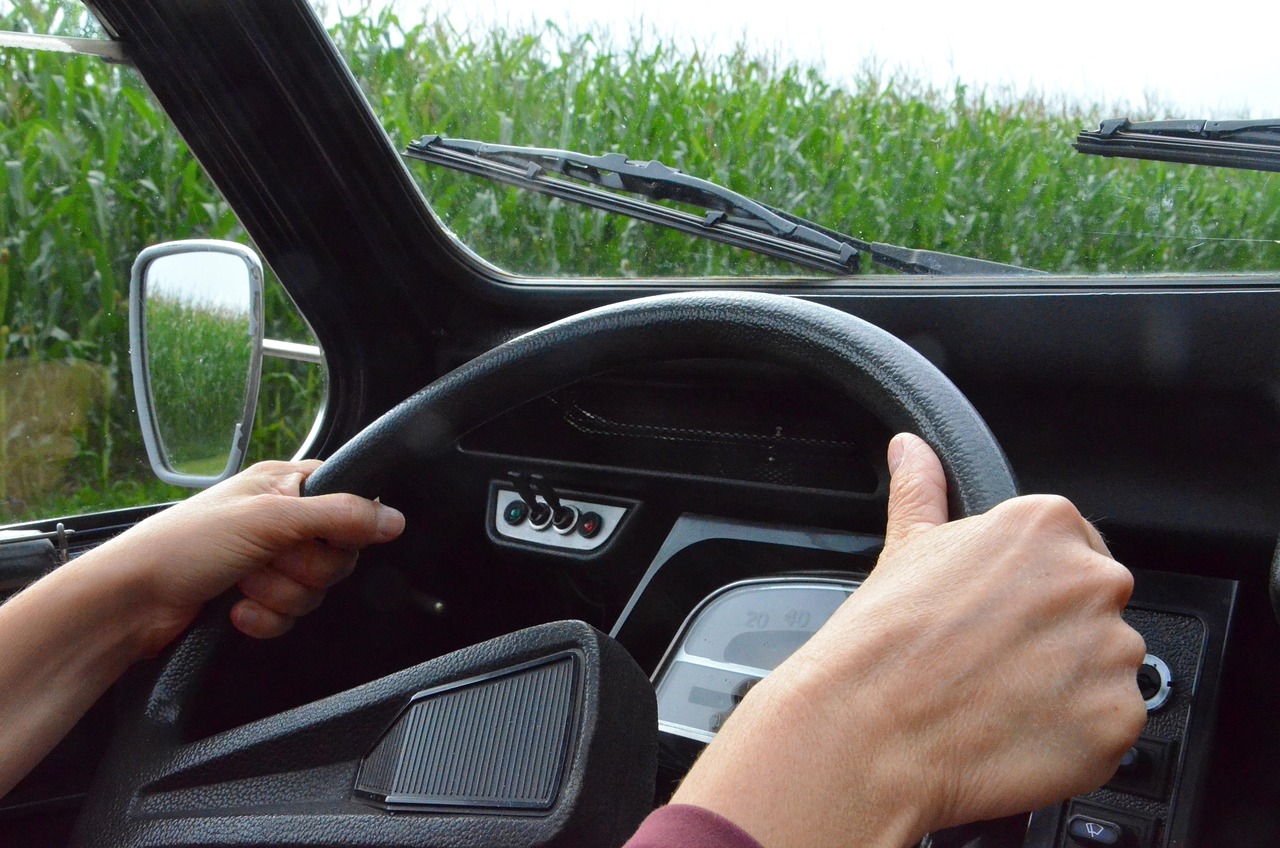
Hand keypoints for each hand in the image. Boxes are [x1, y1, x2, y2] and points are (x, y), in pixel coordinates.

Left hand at [89, 460, 404, 651]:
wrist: (132, 604)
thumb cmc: (182, 546)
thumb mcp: (270, 520)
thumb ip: (339, 517)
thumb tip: (394, 519)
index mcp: (283, 486)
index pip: (347, 502)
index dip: (342, 527)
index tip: (320, 537)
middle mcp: (279, 522)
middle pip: (337, 555)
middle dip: (302, 569)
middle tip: (267, 559)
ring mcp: (267, 563)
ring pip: (315, 591)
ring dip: (279, 596)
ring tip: (243, 584)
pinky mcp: (256, 600)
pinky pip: (291, 617)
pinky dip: (266, 619)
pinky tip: (237, 609)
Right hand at [672, 433, 1146, 847]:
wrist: (870, 732)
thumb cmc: (883, 642)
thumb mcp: (904, 548)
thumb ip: (924, 489)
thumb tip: (912, 449)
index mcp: (1046, 526)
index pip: (1073, 551)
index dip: (1034, 593)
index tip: (1002, 618)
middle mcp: (1093, 580)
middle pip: (1095, 610)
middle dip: (1056, 639)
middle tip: (994, 664)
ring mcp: (1112, 652)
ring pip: (1107, 669)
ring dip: (1069, 688)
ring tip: (1001, 702)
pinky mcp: (1117, 720)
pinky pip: (1111, 726)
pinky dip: (1076, 736)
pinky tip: (1017, 733)